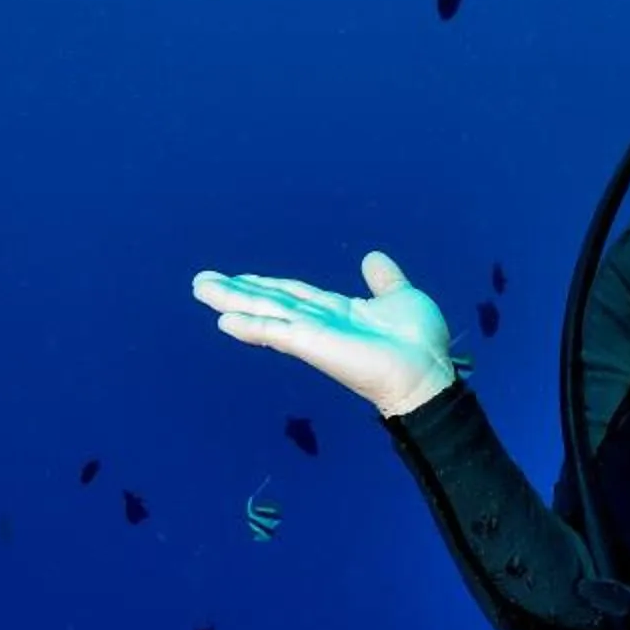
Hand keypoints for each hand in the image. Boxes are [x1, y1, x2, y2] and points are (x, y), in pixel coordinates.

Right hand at [191, 250, 456, 417]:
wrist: (428, 372)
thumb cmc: (419, 342)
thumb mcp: (400, 298)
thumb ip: (383, 280)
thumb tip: (372, 257)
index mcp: (338, 311)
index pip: (294, 293)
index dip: (266, 283)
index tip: (240, 276)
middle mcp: (319, 322)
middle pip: (271, 300)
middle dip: (237, 291)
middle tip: (201, 281)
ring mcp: (314, 334)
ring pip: (266, 311)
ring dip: (233, 301)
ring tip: (201, 289)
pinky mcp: (314, 345)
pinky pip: (277, 332)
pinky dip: (251, 325)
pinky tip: (225, 320)